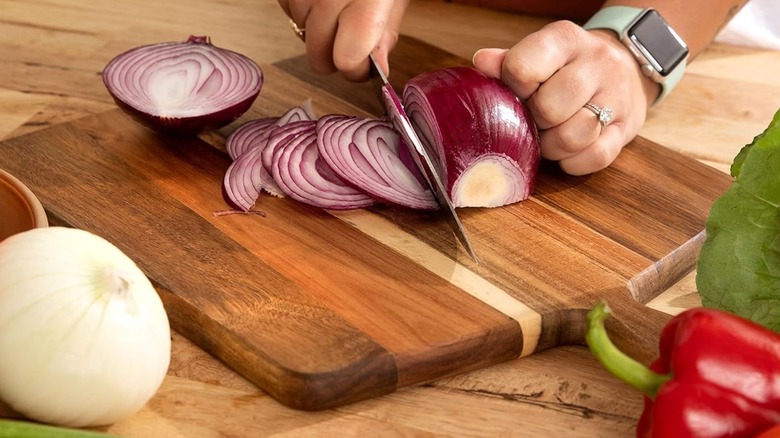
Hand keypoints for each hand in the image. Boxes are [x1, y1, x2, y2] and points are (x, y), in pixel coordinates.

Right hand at [278, 0, 409, 80]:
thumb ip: (385, 31)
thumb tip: (378, 67)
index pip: (348, 57)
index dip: (356, 69)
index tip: (364, 66)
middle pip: (318, 56)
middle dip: (334, 57)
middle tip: (350, 38)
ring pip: (301, 34)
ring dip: (317, 31)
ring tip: (336, 8)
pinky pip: (287, 12)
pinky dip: (303, 12)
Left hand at [473, 20, 660, 174]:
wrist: (627, 67)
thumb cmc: (568, 66)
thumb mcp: (540, 53)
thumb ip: (509, 61)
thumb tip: (481, 63)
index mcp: (565, 39)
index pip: (523, 68)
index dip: (513, 89)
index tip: (518, 94)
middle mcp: (596, 63)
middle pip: (549, 107)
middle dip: (534, 122)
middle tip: (534, 121)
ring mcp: (617, 96)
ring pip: (574, 136)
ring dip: (553, 147)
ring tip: (549, 138)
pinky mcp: (628, 128)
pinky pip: (597, 157)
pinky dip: (575, 162)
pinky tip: (568, 152)